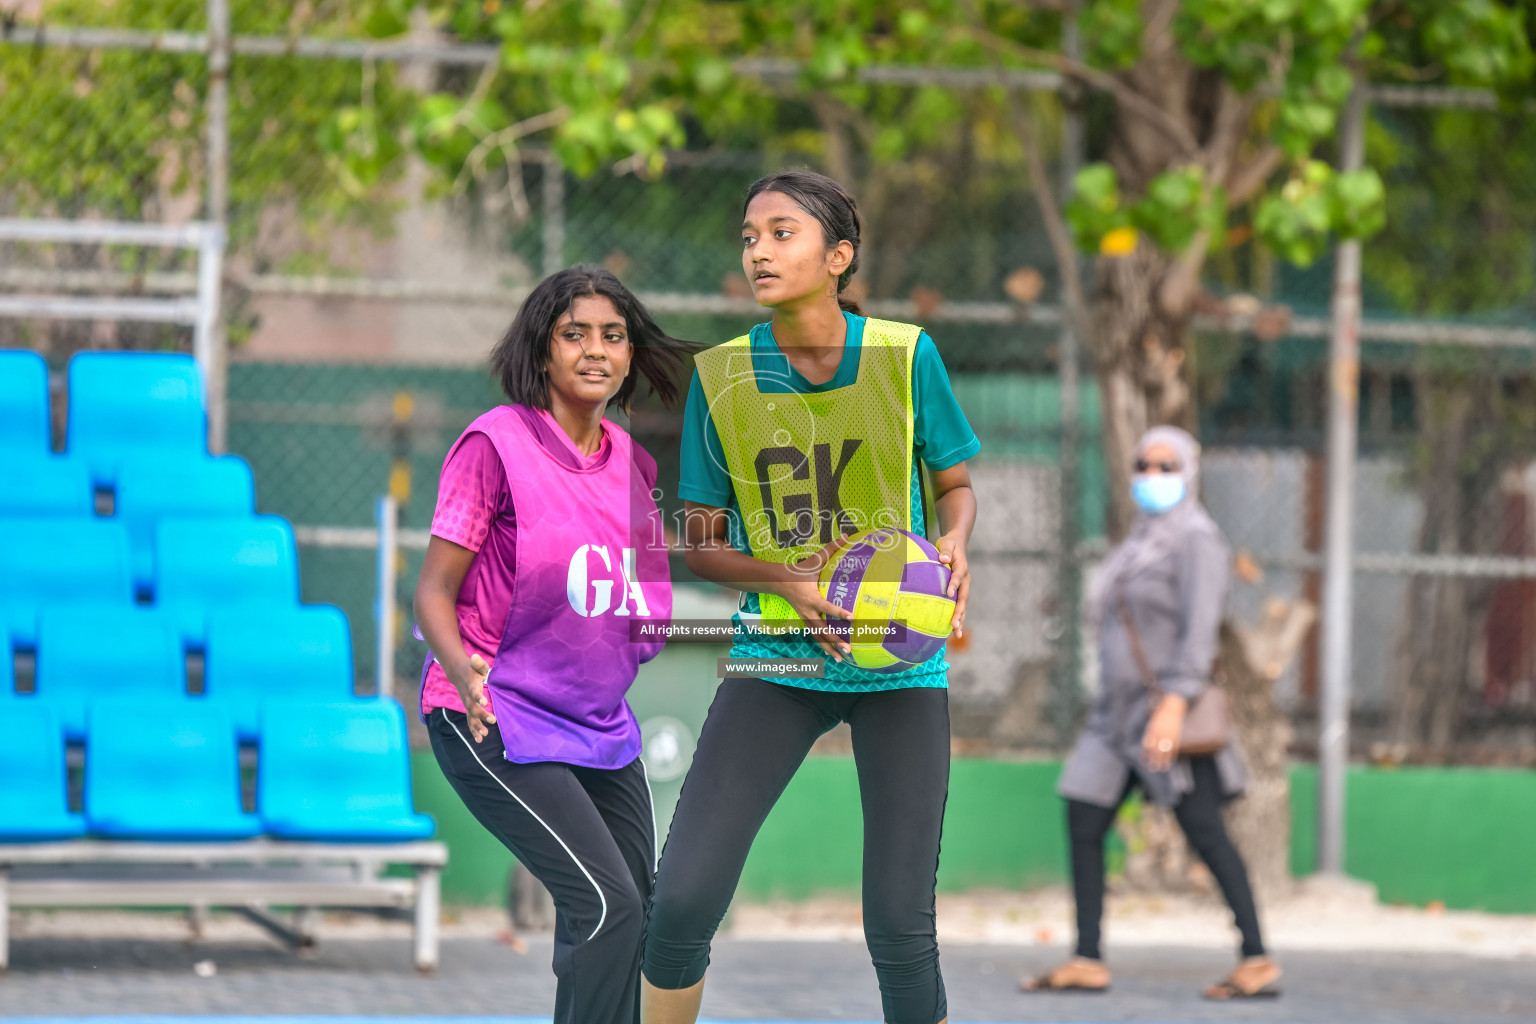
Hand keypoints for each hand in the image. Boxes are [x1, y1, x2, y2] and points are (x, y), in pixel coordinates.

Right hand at [450, 654, 495, 741]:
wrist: (458, 674)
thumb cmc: (472, 670)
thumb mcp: (477, 664)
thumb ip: (478, 663)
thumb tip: (475, 656)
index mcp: (471, 686)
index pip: (474, 692)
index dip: (478, 696)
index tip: (485, 702)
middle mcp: (468, 697)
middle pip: (473, 708)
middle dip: (482, 715)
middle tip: (493, 720)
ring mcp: (467, 704)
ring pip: (470, 717)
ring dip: (477, 726)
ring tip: (485, 735)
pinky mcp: (468, 709)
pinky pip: (470, 721)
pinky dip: (474, 731)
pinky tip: (480, 740)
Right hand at [774, 533, 854, 662]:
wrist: (778, 581)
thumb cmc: (799, 570)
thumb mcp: (814, 560)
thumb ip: (831, 549)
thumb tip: (846, 536)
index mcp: (811, 597)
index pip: (827, 607)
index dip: (839, 612)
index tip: (852, 618)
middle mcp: (808, 611)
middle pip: (822, 629)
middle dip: (835, 640)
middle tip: (849, 649)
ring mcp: (805, 618)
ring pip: (818, 637)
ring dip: (829, 648)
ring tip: (842, 659)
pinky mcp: (805, 621)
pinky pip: (814, 636)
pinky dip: (823, 645)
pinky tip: (832, 654)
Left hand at [935, 532, 970, 637]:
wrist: (957, 545)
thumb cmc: (949, 545)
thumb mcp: (946, 543)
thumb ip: (945, 551)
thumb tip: (942, 559)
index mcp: (962, 567)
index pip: (958, 577)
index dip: (954, 585)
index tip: (948, 593)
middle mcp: (965, 580)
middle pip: (963, 597)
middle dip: (959, 611)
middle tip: (954, 623)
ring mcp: (964, 588)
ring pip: (963, 605)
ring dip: (960, 619)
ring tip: (957, 633)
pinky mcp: (960, 592)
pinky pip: (959, 606)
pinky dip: (958, 618)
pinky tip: (954, 631)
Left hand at [1141, 694, 1186, 771]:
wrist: (1172, 707)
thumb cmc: (1160, 714)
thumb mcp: (1152, 722)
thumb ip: (1150, 733)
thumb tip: (1147, 744)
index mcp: (1152, 731)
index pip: (1147, 746)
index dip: (1145, 754)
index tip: (1143, 762)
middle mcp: (1160, 734)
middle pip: (1156, 750)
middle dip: (1153, 760)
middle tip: (1152, 768)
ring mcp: (1169, 736)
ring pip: (1165, 751)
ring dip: (1163, 761)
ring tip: (1161, 768)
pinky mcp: (1176, 736)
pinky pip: (1174, 749)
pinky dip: (1172, 756)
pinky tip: (1170, 762)